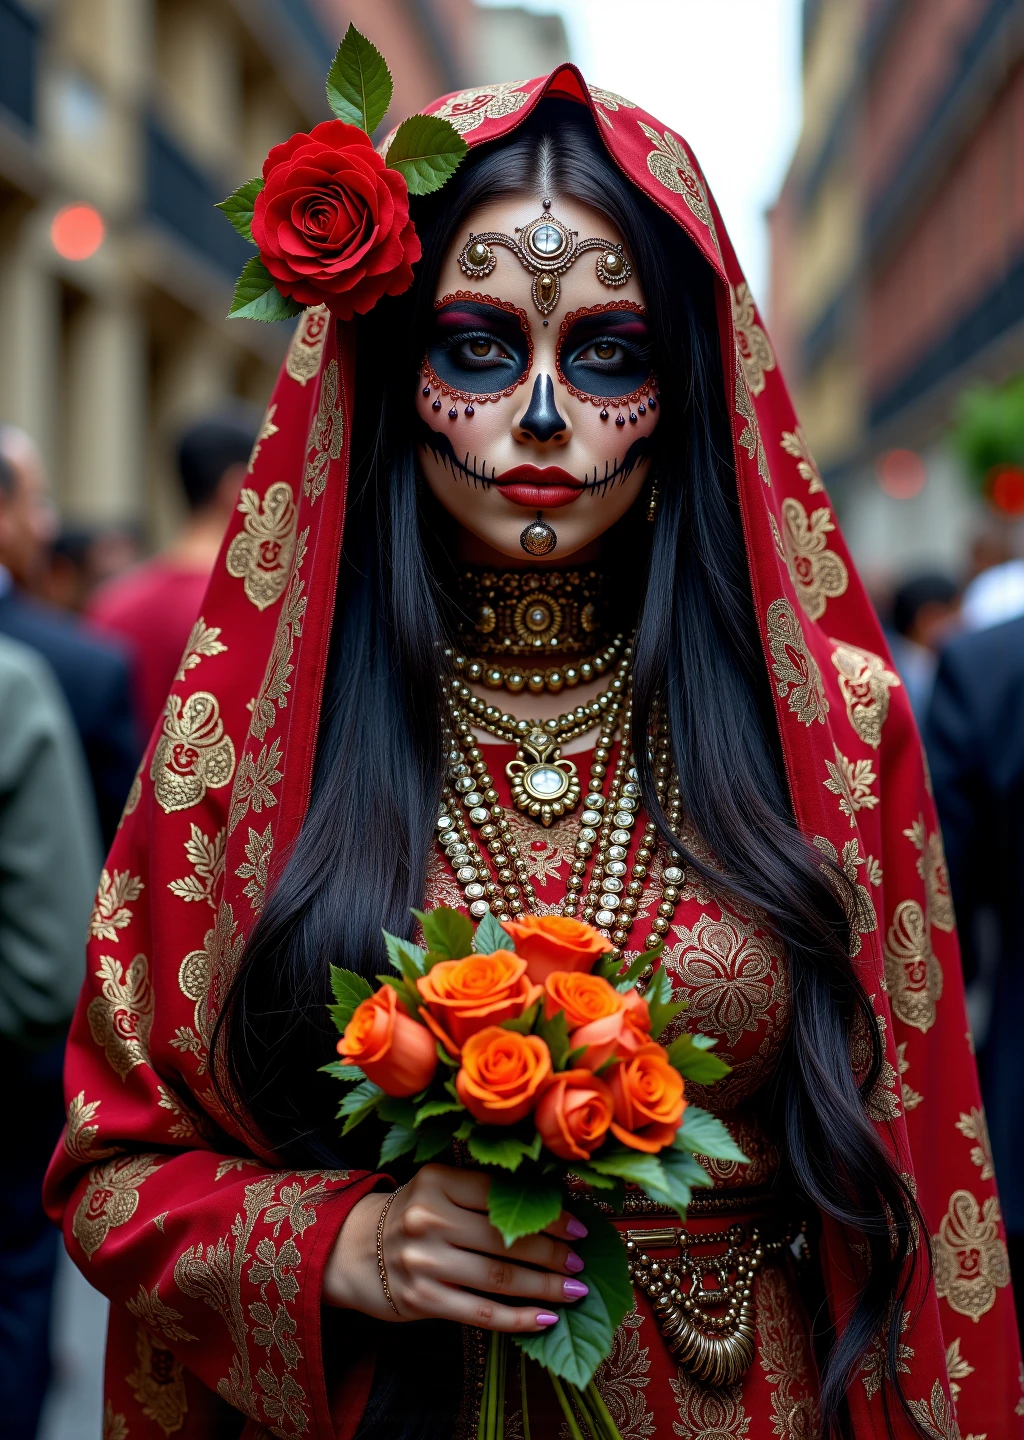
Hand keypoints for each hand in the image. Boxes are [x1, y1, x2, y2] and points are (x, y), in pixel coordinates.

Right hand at [323, 1164, 588, 1331]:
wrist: (353, 1250)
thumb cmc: (413, 1216)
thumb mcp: (439, 1189)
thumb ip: (484, 1194)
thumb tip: (554, 1208)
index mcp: (438, 1181)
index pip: (503, 1197)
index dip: (547, 1215)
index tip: (579, 1227)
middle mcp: (429, 1218)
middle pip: (505, 1239)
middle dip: (552, 1254)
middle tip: (580, 1262)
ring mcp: (424, 1261)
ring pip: (498, 1278)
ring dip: (544, 1288)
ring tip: (574, 1291)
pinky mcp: (422, 1299)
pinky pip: (481, 1313)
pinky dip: (518, 1319)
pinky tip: (545, 1320)